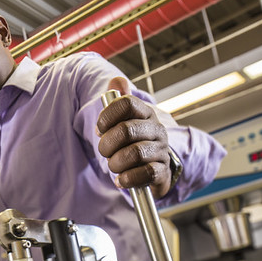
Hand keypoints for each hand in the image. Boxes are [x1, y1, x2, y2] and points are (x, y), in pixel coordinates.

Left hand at [97, 77, 171, 197]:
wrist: (154, 168)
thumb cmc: (133, 143)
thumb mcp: (125, 121)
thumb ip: (118, 100)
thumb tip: (116, 81)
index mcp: (145, 113)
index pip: (126, 103)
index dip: (107, 116)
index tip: (99, 129)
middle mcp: (157, 129)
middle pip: (125, 130)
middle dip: (107, 144)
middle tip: (104, 151)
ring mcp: (161, 150)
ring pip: (134, 153)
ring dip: (115, 163)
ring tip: (113, 166)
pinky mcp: (162, 171)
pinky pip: (144, 173)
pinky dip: (127, 178)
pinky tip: (121, 179)